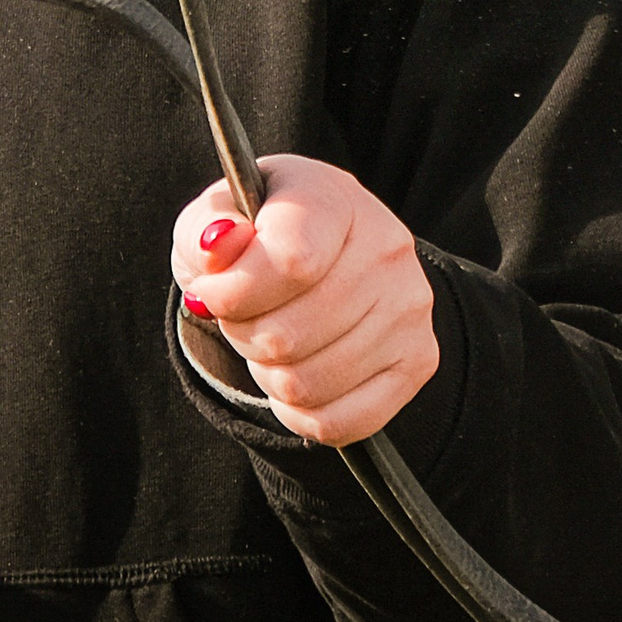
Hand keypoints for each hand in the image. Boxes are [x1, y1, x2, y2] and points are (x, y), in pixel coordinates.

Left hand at [171, 156, 438, 448]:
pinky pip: (339, 422)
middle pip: (289, 336)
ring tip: (272, 341)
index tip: (212, 292)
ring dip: (269, 374)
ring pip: (307, 385)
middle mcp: (386, 246)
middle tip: (244, 317)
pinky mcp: (418, 361)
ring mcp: (409, 307)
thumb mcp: (215, 218)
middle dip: (244, 336)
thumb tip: (219, 245)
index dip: (237, 293)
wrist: (324, 254)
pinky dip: (299, 413)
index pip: (291, 263)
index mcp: (334, 198)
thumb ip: (202, 229)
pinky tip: (296, 375)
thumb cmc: (260, 235)